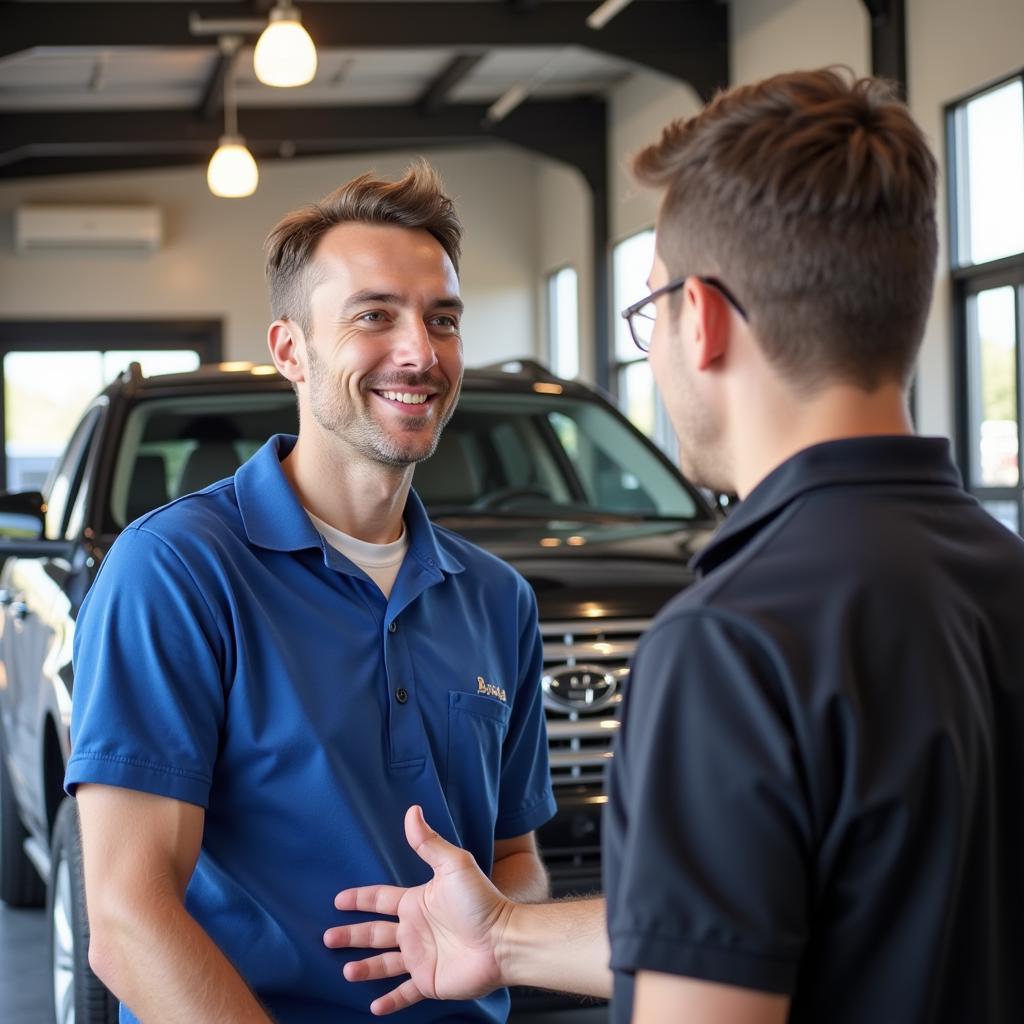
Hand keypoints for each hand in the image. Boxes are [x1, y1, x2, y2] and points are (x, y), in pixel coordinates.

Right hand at [324, 805, 512, 1015]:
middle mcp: (415, 930)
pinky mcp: (429, 982)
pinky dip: (390, 1001)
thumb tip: (412, 811)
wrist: (504, 940)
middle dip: (351, 935)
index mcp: (416, 903)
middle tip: (327, 937)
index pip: (380, 900)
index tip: (338, 900)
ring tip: (345, 971)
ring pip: (384, 964)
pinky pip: (405, 993)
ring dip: (364, 968)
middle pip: (375, 933)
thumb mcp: (453, 865)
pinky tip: (373, 1007)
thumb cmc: (481, 901)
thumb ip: (429, 842)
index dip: (359, 899)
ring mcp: (421, 957)